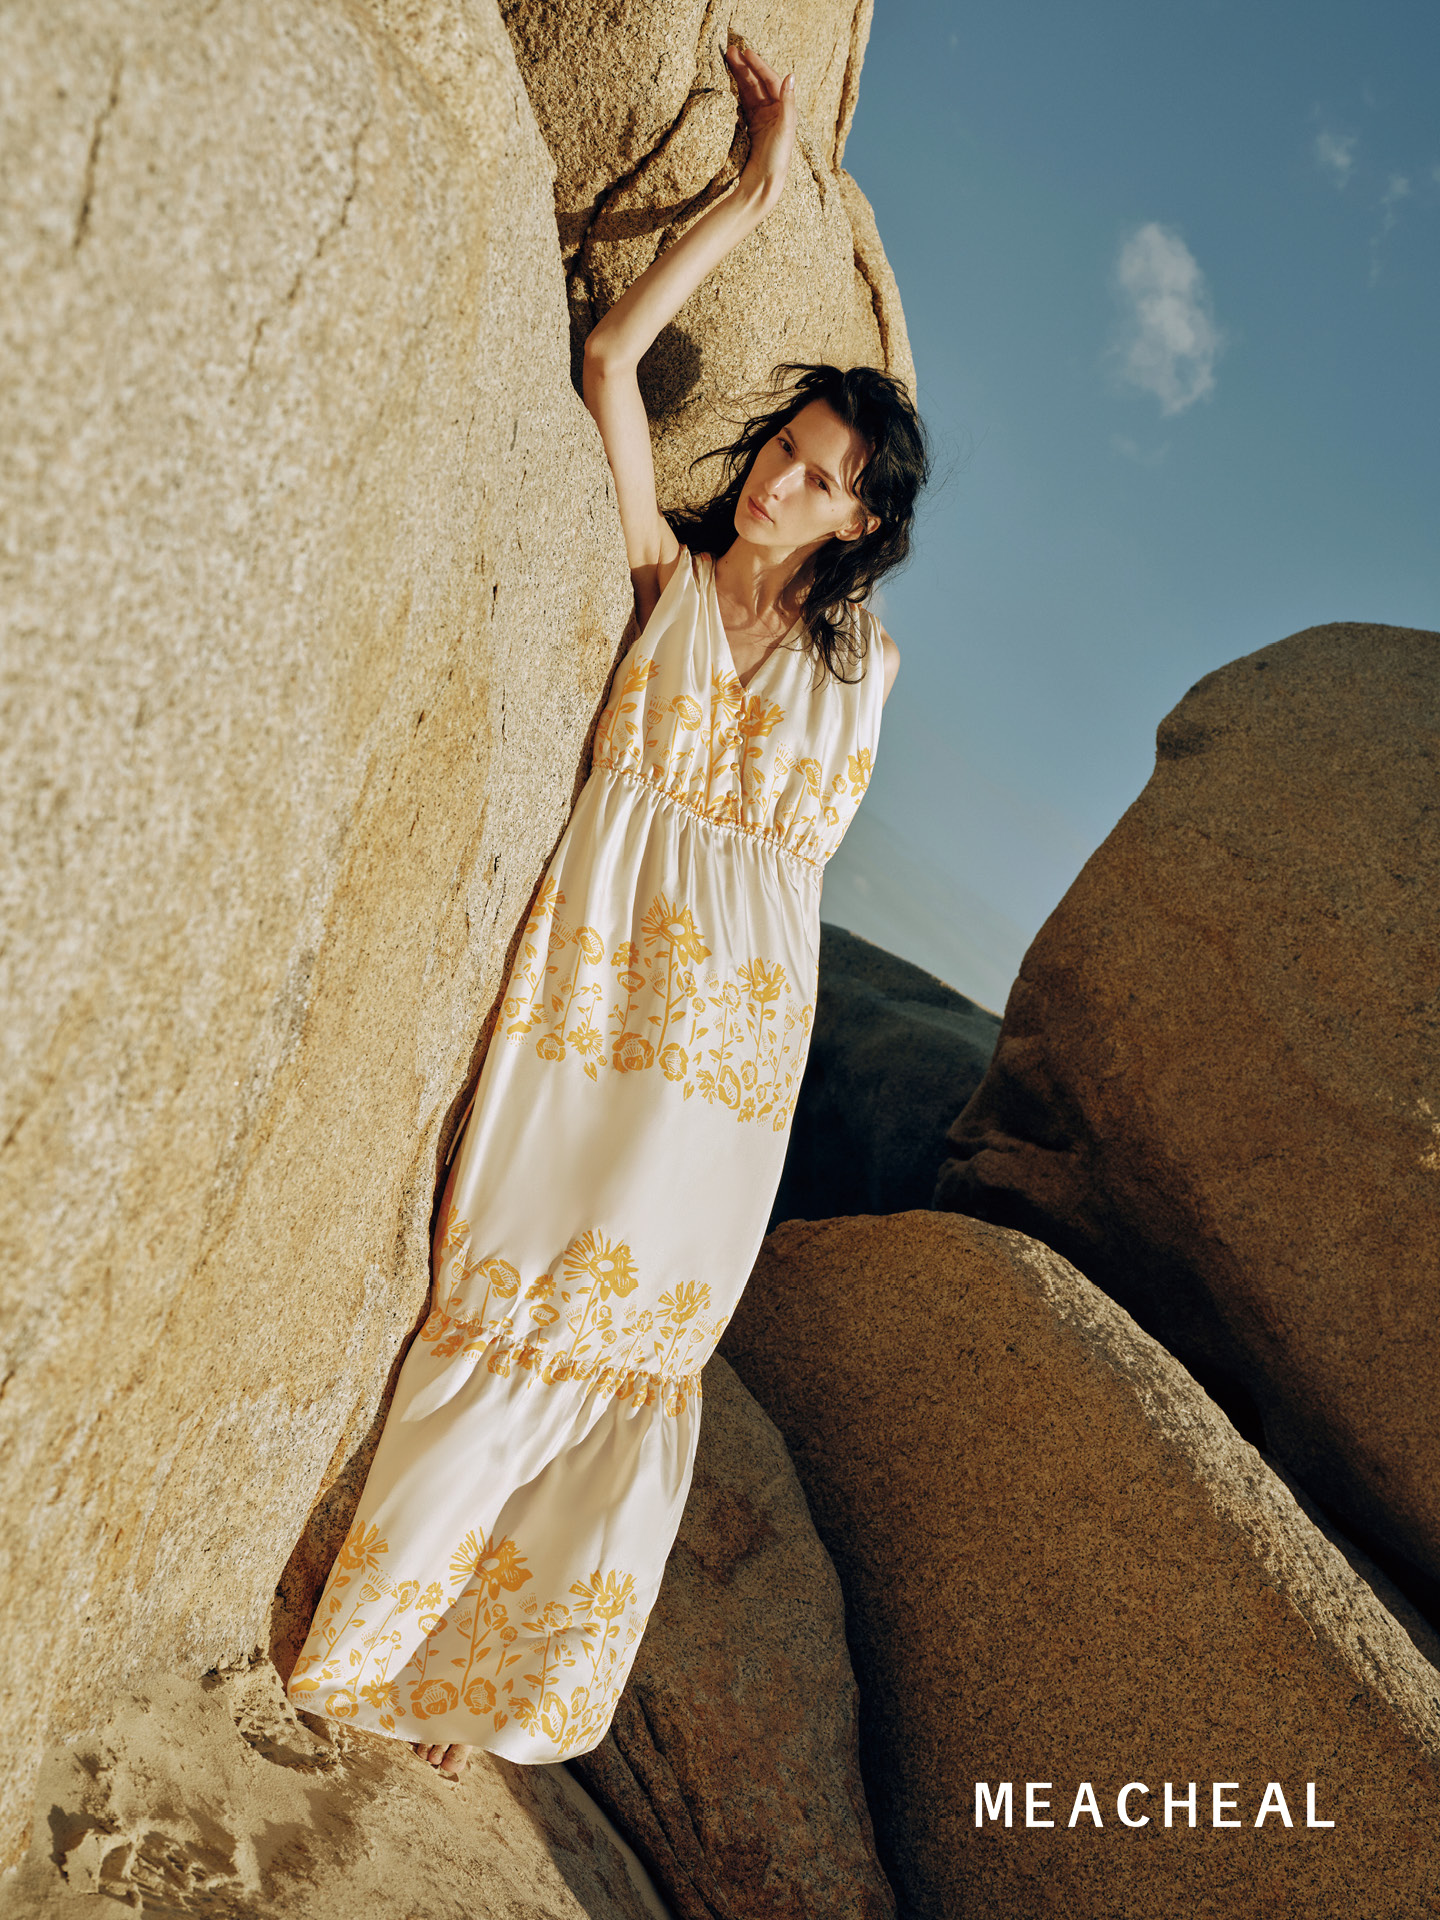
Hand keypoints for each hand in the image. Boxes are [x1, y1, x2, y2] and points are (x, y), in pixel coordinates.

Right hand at [725, 40, 795, 209]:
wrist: (763, 186)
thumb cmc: (777, 160)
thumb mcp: (785, 129)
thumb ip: (788, 102)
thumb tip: (790, 75)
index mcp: (784, 110)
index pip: (770, 80)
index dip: (758, 65)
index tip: (745, 52)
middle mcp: (774, 113)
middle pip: (758, 83)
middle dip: (744, 67)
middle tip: (729, 51)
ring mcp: (762, 121)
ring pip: (748, 92)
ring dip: (738, 77)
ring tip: (726, 61)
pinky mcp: (751, 130)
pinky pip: (742, 105)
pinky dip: (735, 93)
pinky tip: (727, 83)